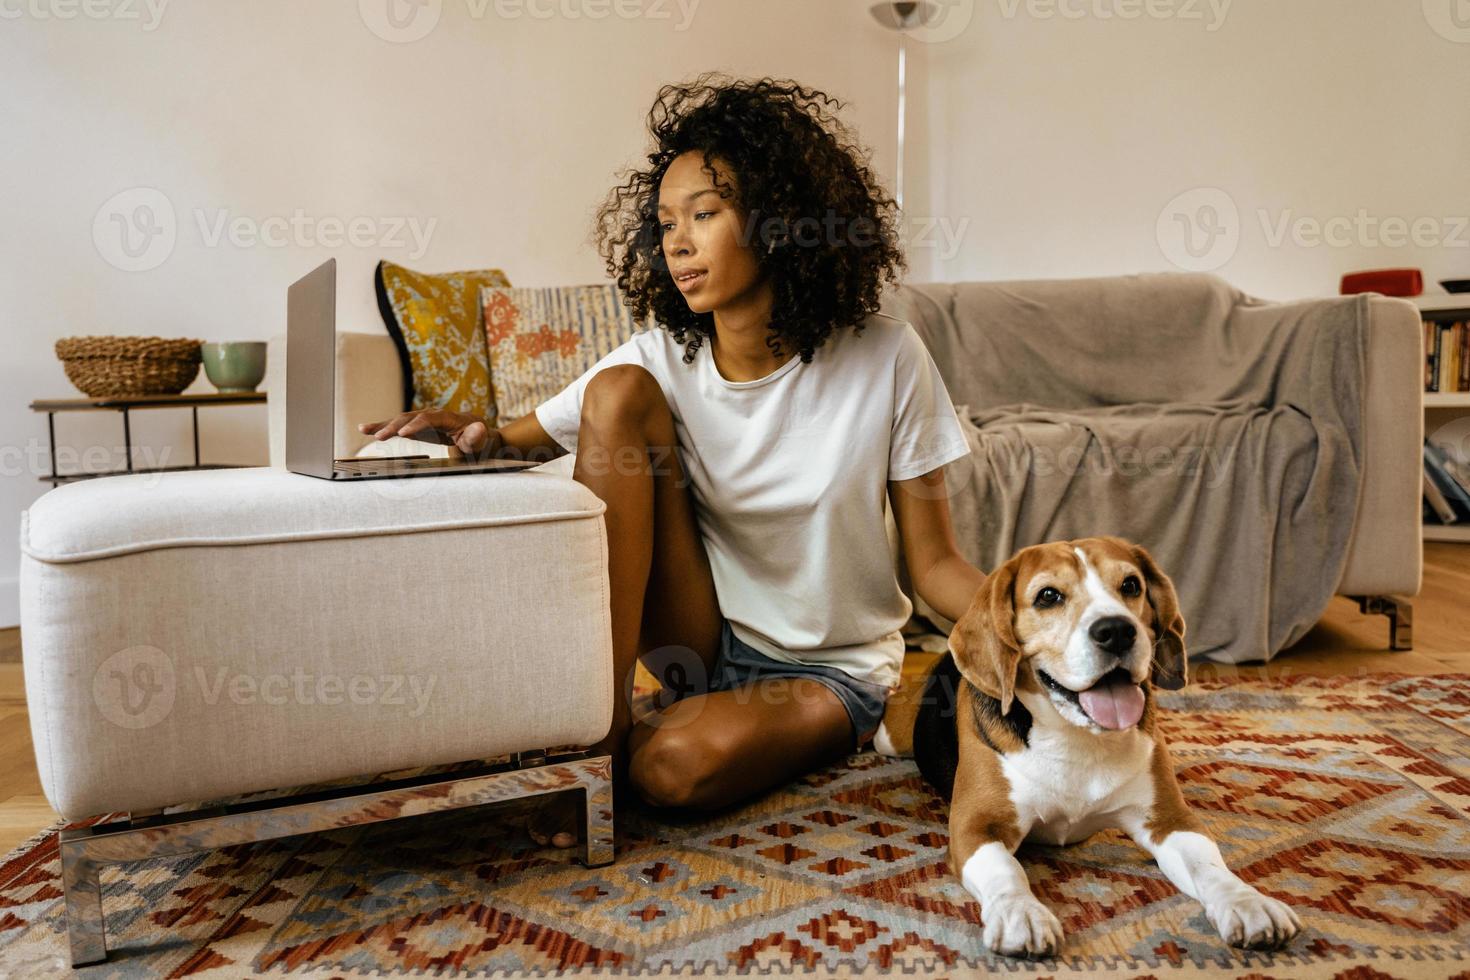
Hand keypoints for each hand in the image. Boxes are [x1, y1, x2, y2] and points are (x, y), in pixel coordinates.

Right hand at [357, 410, 500, 458]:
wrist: (478, 435)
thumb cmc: (479, 440)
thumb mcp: (481, 440)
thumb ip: (477, 436)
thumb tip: (478, 428)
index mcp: (449, 418)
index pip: (430, 419)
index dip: (416, 426)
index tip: (403, 435)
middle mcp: (434, 415)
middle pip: (411, 418)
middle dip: (394, 426)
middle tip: (379, 437)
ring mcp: (424, 419)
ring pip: (401, 420)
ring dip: (383, 425)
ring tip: (364, 429)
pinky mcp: (417, 426)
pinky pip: (399, 425)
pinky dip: (384, 427)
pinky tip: (366, 429)